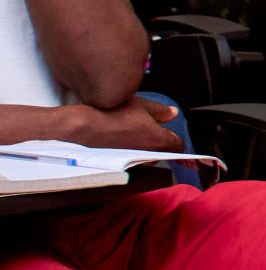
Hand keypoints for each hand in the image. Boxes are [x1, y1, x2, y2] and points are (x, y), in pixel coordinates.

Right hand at [61, 96, 182, 151]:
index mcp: (158, 139)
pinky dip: (132, 153)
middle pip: (163, 152)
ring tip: (133, 134)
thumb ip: (161, 111)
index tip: (168, 132)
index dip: (175, 138)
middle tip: (149, 129)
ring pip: (148, 157)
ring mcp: (135, 160)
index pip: (178, 145)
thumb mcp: (141, 105)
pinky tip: (122, 141)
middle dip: (160, 143)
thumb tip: (173, 113)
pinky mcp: (121, 164)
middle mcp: (149, 154)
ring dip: (146, 148)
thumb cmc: (113, 113)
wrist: (84, 127)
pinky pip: (134, 160)